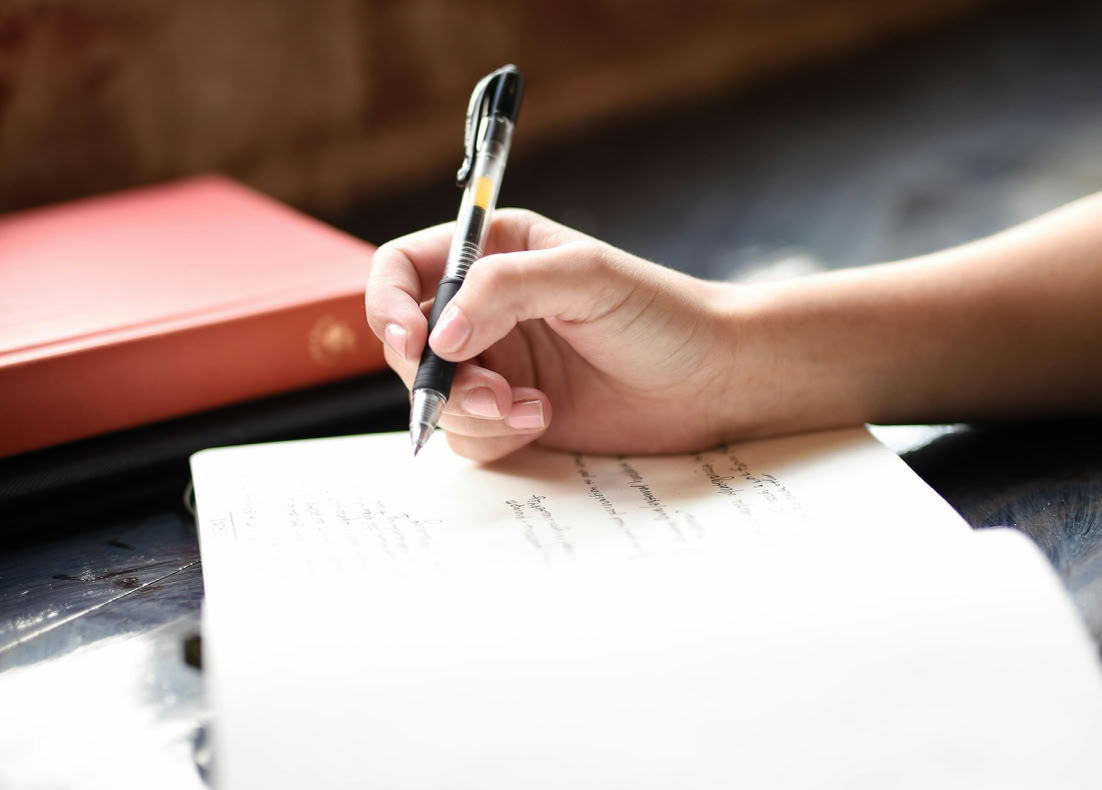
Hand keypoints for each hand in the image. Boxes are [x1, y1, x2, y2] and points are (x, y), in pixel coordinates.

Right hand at [365, 209, 739, 460]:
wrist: (713, 381)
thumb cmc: (661, 314)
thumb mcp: (585, 278)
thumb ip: (504, 289)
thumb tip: (437, 336)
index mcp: (494, 254)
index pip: (403, 270)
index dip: (389, 305)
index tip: (413, 341)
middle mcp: (484, 309)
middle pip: (408, 344)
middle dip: (438, 376)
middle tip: (490, 392)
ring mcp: (496, 365)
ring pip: (433, 397)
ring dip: (470, 411)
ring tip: (530, 409)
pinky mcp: (511, 415)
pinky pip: (466, 436)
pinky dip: (495, 436)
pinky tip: (543, 420)